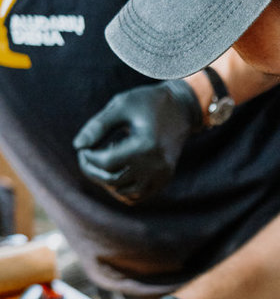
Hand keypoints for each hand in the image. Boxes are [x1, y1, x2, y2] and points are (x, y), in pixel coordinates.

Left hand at [73, 80, 201, 203]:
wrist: (182, 109)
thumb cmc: (149, 103)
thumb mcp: (121, 105)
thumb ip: (98, 125)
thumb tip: (77, 146)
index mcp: (146, 146)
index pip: (106, 163)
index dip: (88, 157)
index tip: (83, 147)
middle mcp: (156, 166)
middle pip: (112, 181)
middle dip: (92, 171)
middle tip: (86, 156)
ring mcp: (162, 176)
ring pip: (123, 192)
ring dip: (107, 180)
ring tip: (108, 158)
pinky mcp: (164, 180)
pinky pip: (136, 195)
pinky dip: (121, 188)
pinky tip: (118, 169)